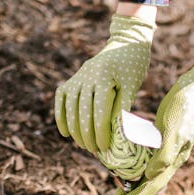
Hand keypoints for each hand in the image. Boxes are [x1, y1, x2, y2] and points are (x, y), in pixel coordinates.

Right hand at [55, 15, 154, 152]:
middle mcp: (85, 76)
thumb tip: (120, 135)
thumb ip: (123, 108)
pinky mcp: (72, 79)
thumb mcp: (132, 86)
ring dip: (74, 129)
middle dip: (87, 134)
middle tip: (94, 151)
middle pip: (82, 112)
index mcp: (103, 78)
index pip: (99, 112)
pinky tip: (65, 133)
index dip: (100, 132)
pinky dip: (61, 116)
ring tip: (83, 145)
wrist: (125, 44)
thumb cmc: (132, 67)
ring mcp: (76, 77)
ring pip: (70, 108)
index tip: (104, 147)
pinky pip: (61, 99)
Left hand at [118, 56, 193, 194]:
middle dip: (135, 192)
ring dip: (136, 179)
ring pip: (151, 170)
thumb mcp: (173, 130)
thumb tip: (150, 175)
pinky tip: (130, 160)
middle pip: (152, 181)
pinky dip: (139, 162)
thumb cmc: (184, 107)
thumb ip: (164, 154)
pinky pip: (150, 155)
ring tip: (121, 185)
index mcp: (174, 158)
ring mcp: (169, 147)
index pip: (154, 184)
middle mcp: (172, 157)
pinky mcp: (165, 137)